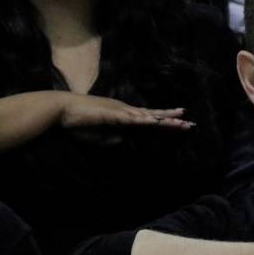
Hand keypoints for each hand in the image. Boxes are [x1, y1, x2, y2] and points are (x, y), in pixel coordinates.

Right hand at [59, 93, 192, 129]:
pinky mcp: (112, 114)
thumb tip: (126, 142)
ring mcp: (121, 112)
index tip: (182, 127)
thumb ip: (118, 139)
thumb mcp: (104, 137)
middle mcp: (127, 113)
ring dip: (163, 119)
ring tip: (181, 121)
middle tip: (190, 124)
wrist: (63, 112)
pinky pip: (130, 118)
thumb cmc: (81, 125)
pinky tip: (154, 121)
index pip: (151, 124)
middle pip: (154, 118)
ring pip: (147, 116)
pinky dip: (143, 120)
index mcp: (126, 120)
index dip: (166, 126)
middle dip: (172, 121)